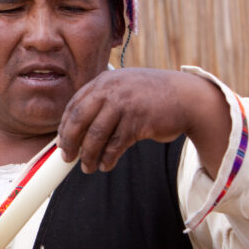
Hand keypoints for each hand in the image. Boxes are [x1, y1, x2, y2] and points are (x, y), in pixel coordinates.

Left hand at [57, 69, 229, 176]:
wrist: (187, 97)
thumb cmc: (153, 97)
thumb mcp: (124, 90)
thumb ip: (102, 103)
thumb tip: (75, 132)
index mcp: (103, 81)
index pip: (74, 105)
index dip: (65, 126)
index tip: (62, 142)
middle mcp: (110, 89)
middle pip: (79, 119)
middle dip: (70, 142)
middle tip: (67, 157)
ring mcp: (124, 104)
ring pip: (95, 135)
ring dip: (88, 155)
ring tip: (87, 167)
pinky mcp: (137, 120)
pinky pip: (115, 145)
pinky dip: (108, 158)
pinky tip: (106, 165)